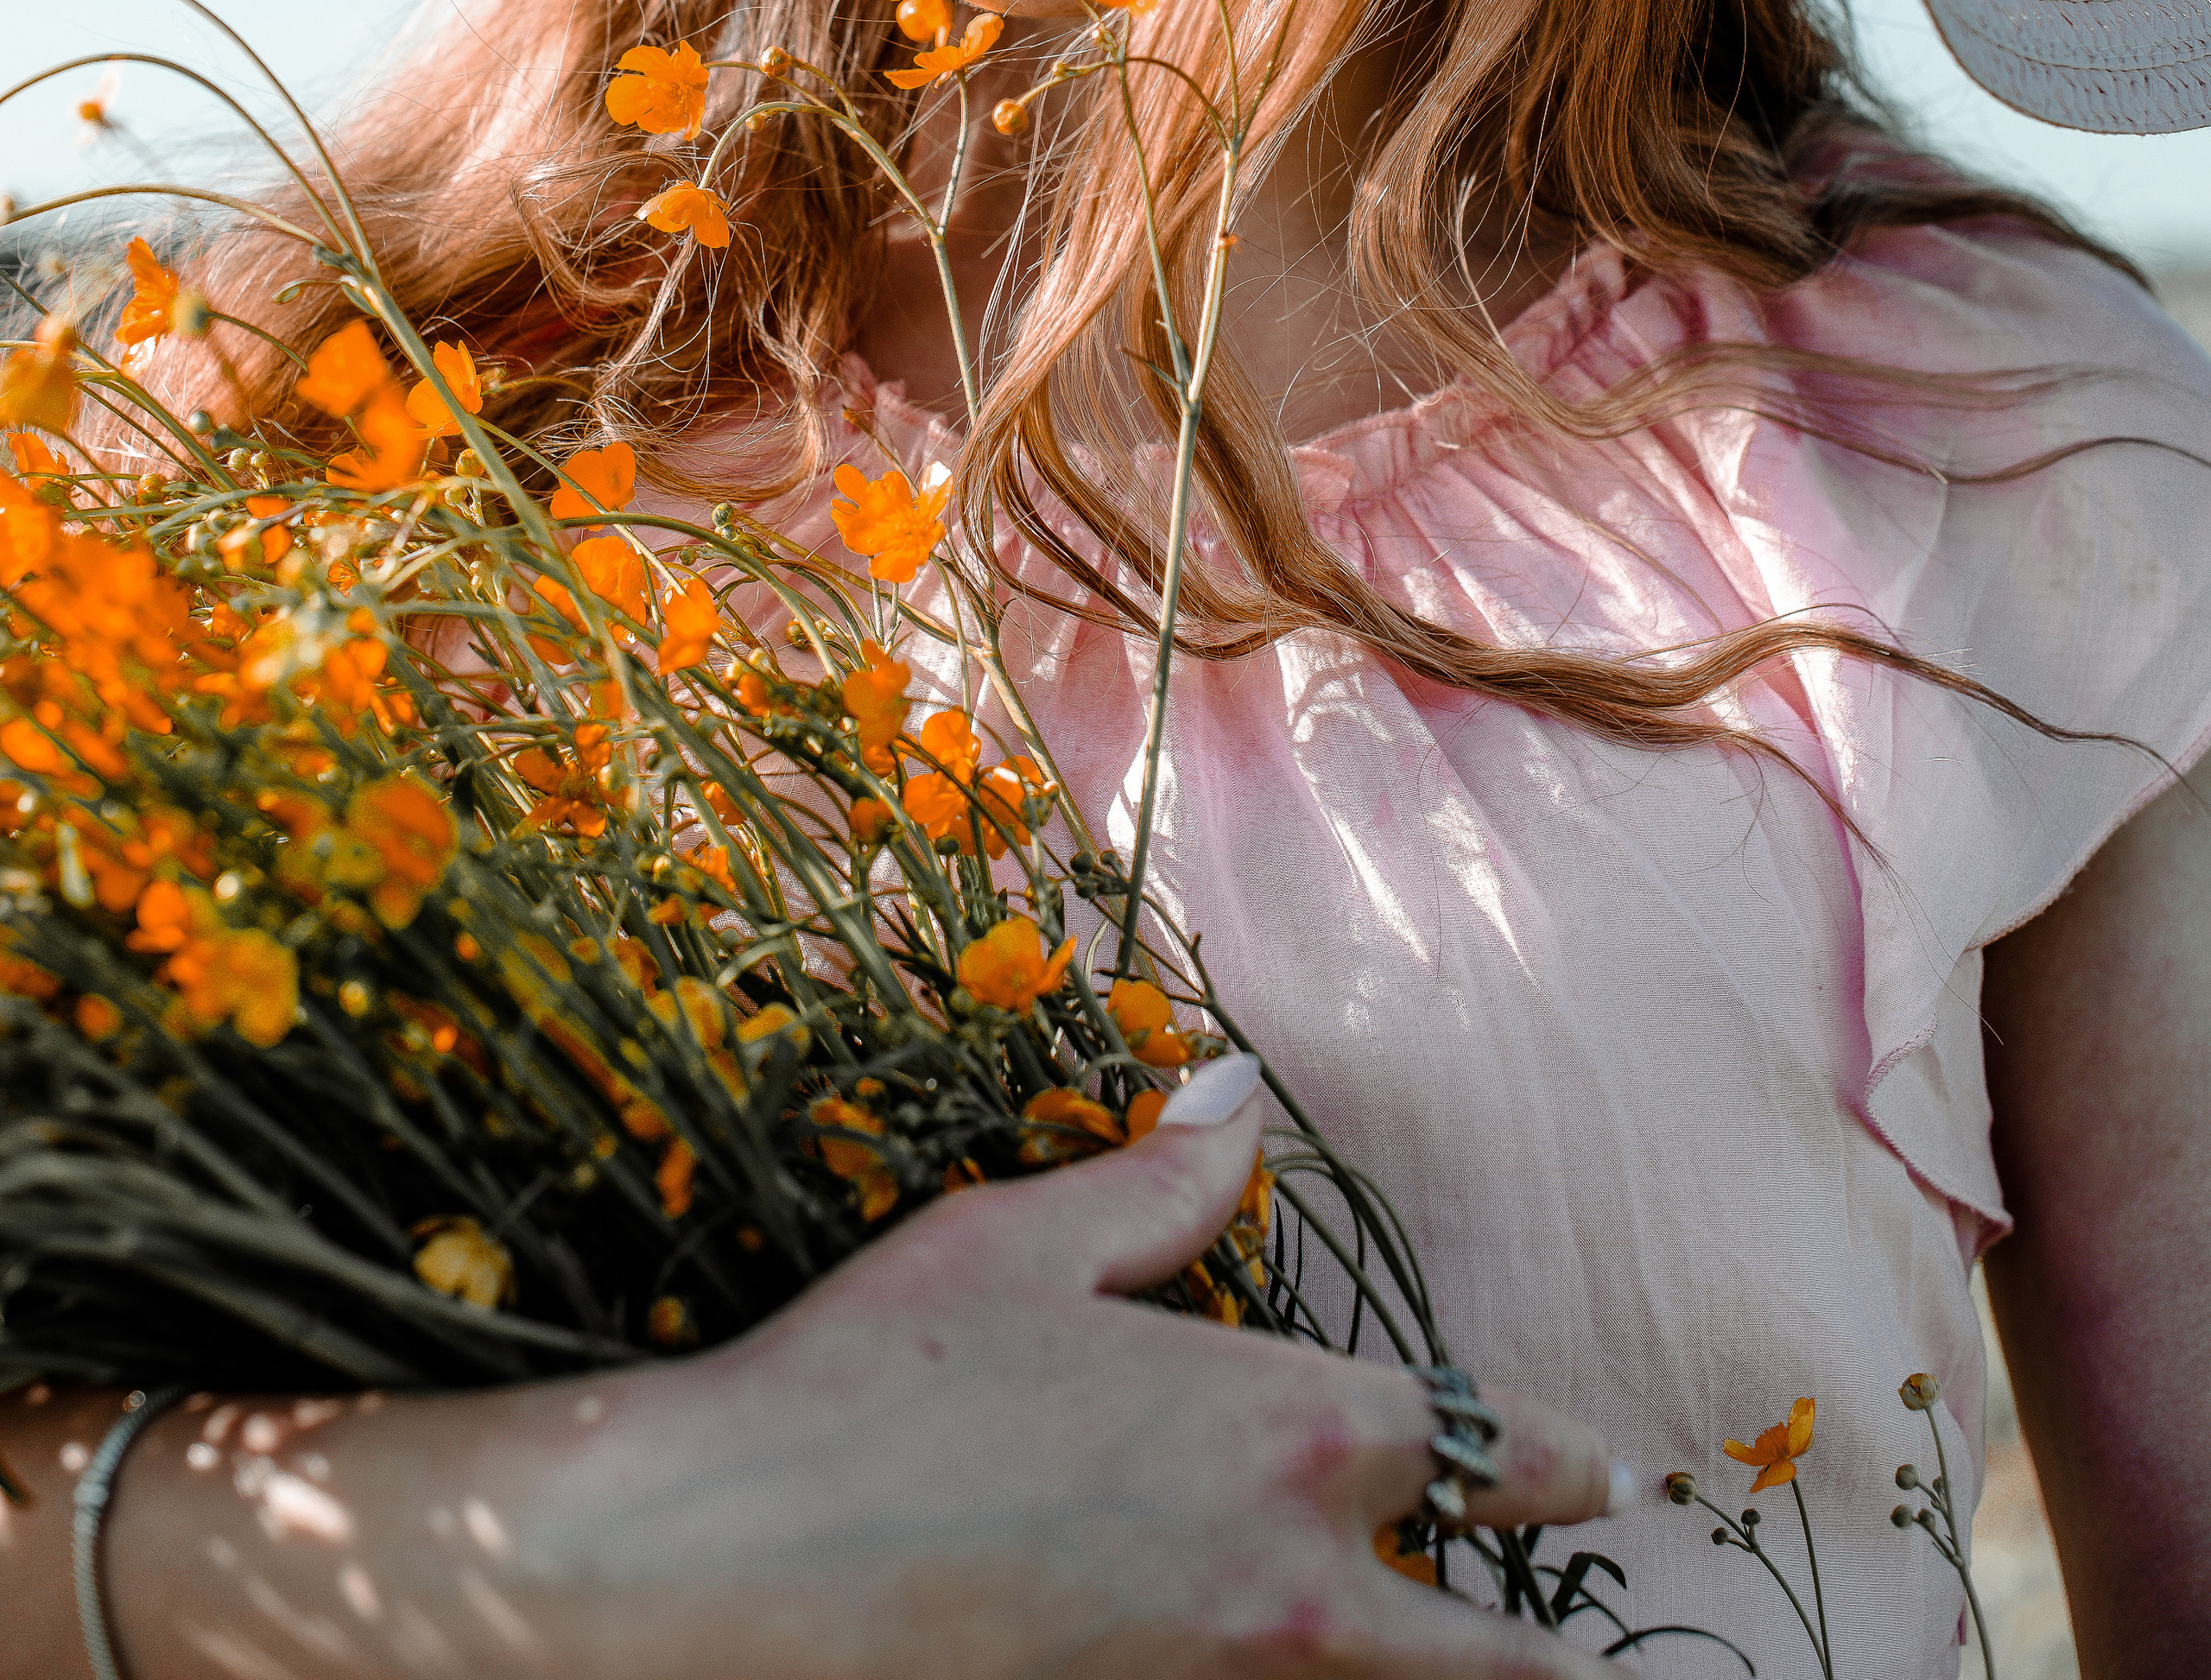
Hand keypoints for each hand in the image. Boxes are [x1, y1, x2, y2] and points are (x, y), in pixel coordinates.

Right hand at [574, 1051, 1624, 1676]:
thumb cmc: (868, 1386)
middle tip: (1568, 1657)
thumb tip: (1245, 1115)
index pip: (1485, 1448)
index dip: (1559, 1462)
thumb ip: (1160, 1193)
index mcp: (1286, 1435)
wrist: (715, 1574)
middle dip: (1545, 1661)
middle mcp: (1292, 1592)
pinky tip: (1255, 1673)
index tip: (1608, 1473)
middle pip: (1498, 1666)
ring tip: (1445, 1663)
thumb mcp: (1016, 1248)